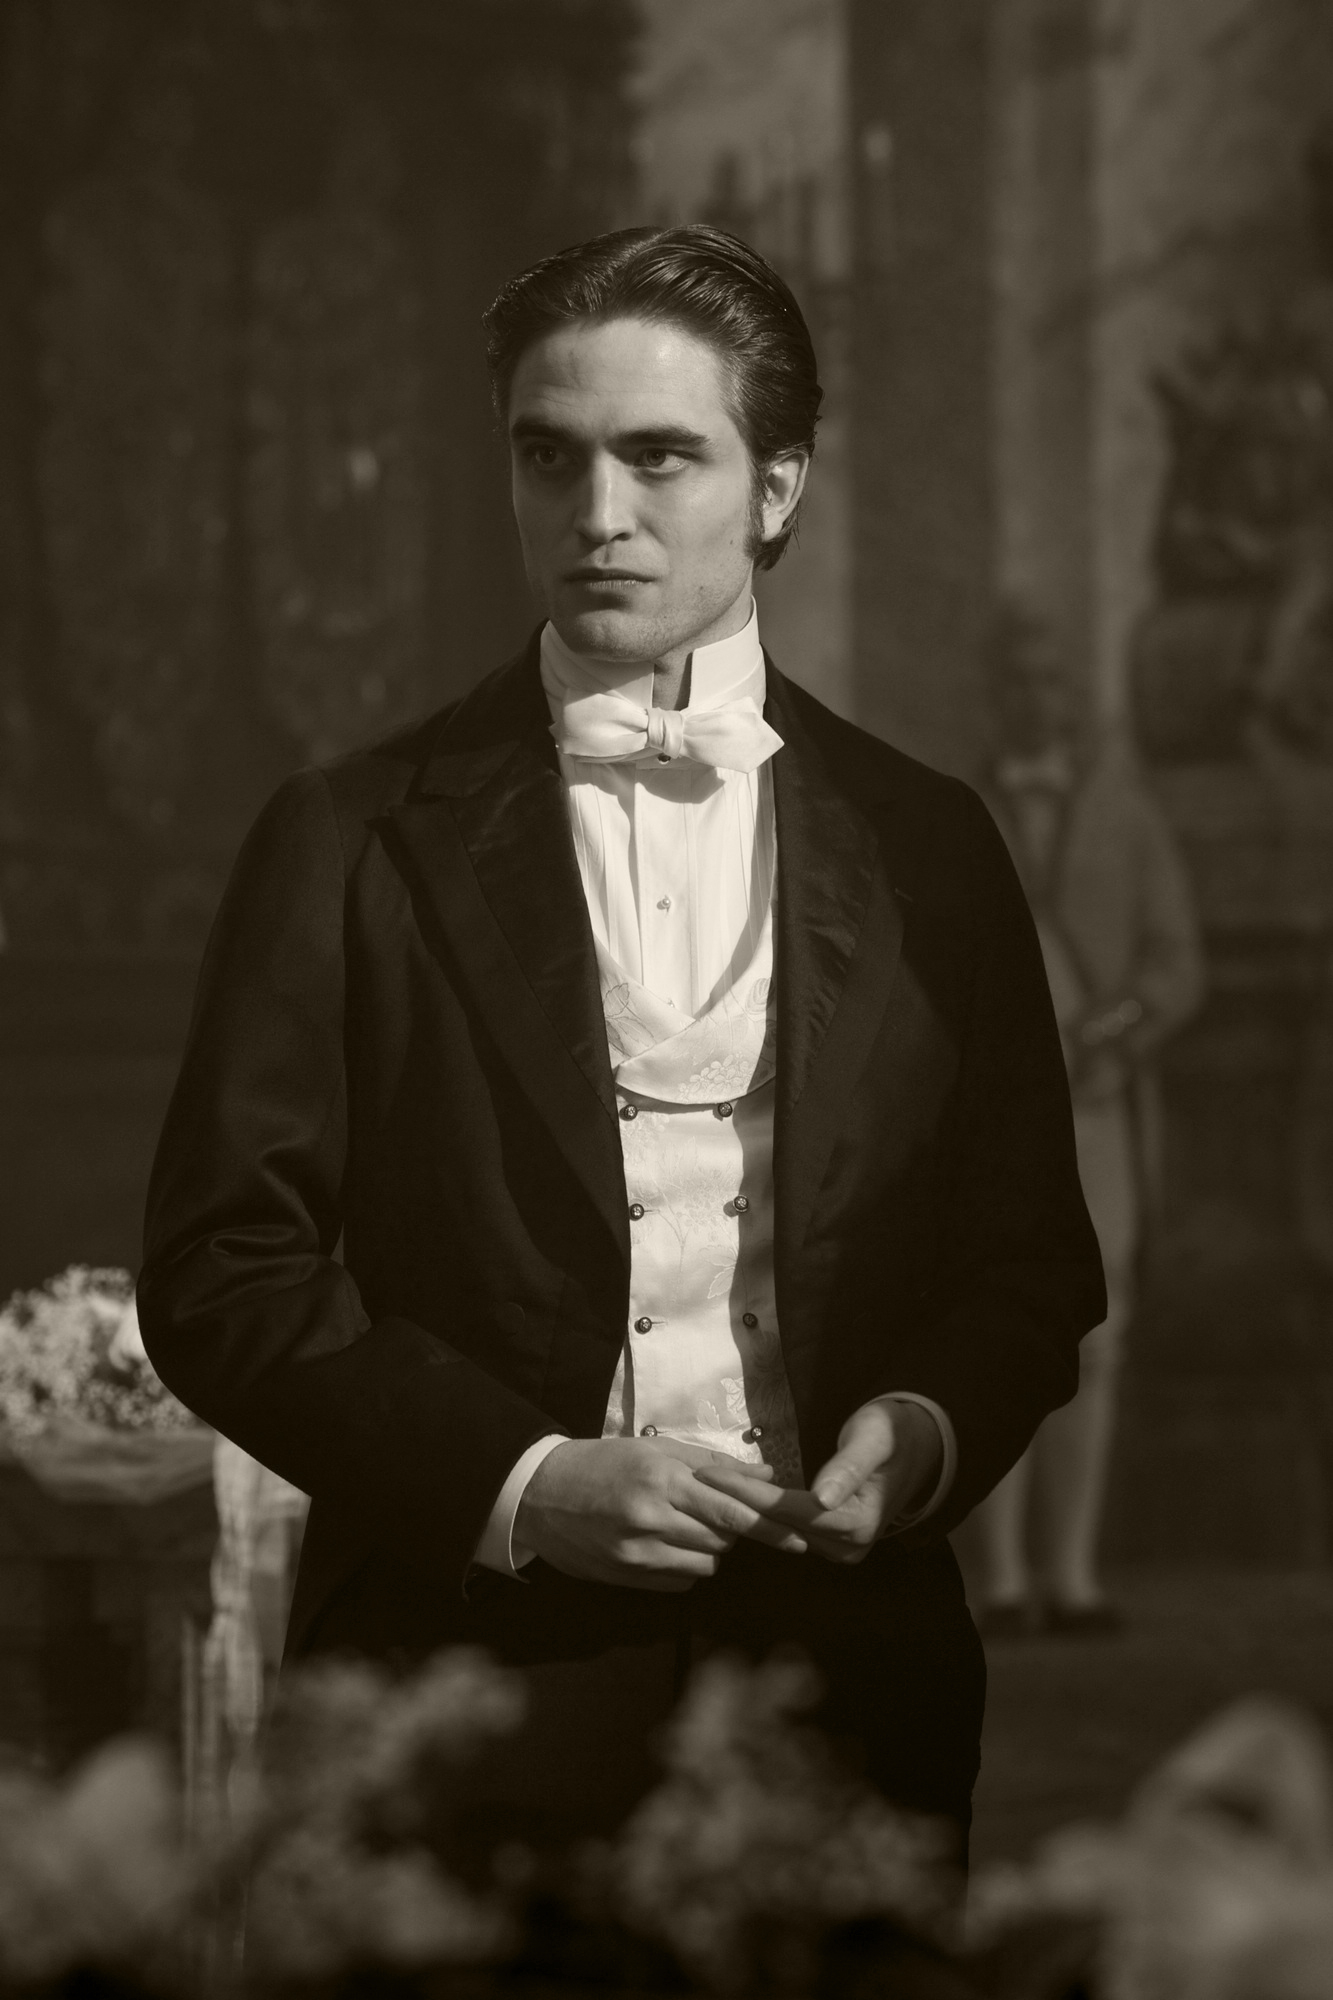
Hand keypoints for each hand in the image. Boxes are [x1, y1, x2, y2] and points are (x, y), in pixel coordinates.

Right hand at [513, 1435, 807, 1592]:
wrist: (541, 1493)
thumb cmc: (602, 1463)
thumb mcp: (654, 1450)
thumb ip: (711, 1463)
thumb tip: (767, 1475)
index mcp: (662, 1479)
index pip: (730, 1509)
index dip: (768, 1528)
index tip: (800, 1539)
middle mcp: (652, 1518)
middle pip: (722, 1538)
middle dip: (729, 1528)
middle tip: (711, 1511)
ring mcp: (639, 1553)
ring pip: (705, 1563)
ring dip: (707, 1547)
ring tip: (682, 1525)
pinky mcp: (628, 1577)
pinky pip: (681, 1580)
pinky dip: (685, 1565)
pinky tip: (664, 1545)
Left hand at [692, 1398, 942, 1565]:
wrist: (915, 1446)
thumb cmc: (892, 1434)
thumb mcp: (874, 1439)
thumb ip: (849, 1467)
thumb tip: (823, 1498)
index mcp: (857, 1523)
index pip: (789, 1510)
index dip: (746, 1494)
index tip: (707, 1474)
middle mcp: (847, 1546)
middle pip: (779, 1525)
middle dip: (734, 1503)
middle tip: (692, 1481)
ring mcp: (838, 1549)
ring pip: (780, 1531)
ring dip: (742, 1510)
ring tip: (703, 1489)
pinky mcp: (830, 1541)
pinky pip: (788, 1529)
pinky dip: (760, 1513)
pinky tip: (732, 1498)